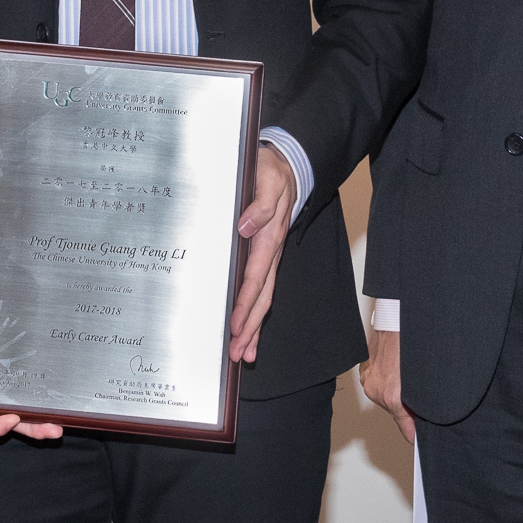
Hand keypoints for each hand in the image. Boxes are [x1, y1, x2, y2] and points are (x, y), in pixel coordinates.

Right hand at [0, 291, 63, 440]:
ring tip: (58, 425)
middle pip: (2, 420)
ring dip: (37, 421)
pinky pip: (24, 385)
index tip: (10, 418)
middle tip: (50, 430)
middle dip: (27, 429)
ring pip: (18, 410)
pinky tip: (56, 398)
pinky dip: (39, 395)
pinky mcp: (8, 365)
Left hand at [228, 149, 298, 362]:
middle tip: (237, 354)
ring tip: (242, 354)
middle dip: (249, 328)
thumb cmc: (274, 173)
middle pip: (261, 300)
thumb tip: (247, 225)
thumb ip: (260, 203)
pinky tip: (246, 330)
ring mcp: (268, 258)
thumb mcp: (268, 179)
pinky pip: (260, 290)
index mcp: (269, 239)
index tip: (234, 325)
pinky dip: (254, 312)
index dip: (245, 304)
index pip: (256, 279)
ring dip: (253, 327)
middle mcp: (270, 254)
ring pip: (262, 300)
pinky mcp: (264, 257)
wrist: (288, 167)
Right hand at [359, 328, 416, 444]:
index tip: (417, 440)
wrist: (399, 319)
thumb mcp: (425, 379)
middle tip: (419, 400)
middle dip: (407, 408)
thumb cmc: (415, 345)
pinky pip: (376, 382)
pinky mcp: (364, 369)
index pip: (405, 427)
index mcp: (392, 397)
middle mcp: (376, 390)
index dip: (414, 433)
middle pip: (395, 411)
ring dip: (395, 393)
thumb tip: (424, 413)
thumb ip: (423, 401)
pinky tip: (396, 371)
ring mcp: (368, 379)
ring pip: (384, 397)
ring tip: (407, 379)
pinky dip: (385, 381)